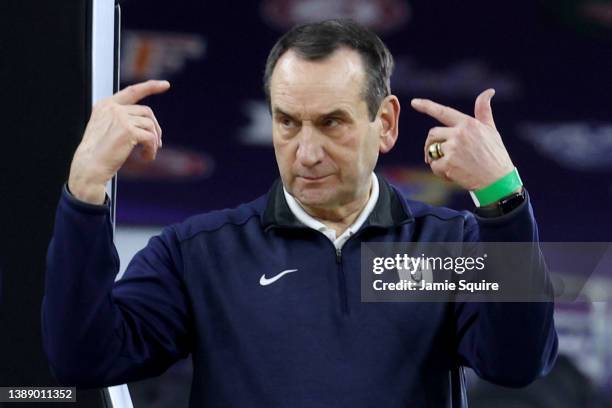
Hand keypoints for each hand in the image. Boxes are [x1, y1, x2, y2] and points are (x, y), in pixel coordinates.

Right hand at [68, 80, 169, 203]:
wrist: (89, 167)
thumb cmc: (98, 153)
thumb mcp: (107, 129)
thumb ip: (123, 120)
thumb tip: (149, 124)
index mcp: (106, 105)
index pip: (132, 91)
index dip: (150, 86)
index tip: (165, 84)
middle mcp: (113, 108)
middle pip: (147, 112)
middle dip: (155, 128)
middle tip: (157, 144)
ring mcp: (120, 117)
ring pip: (150, 125)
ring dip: (154, 141)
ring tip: (148, 154)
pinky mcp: (128, 130)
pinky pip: (150, 138)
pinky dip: (151, 149)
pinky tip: (146, 158)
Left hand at [410, 89, 513, 190]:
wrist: (498, 181)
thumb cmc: (495, 155)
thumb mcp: (491, 130)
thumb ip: (483, 111)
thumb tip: (489, 91)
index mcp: (468, 124)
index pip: (443, 112)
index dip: (427, 106)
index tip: (414, 102)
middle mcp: (459, 134)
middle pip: (433, 134)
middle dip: (432, 144)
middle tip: (437, 155)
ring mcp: (453, 149)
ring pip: (432, 150)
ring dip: (435, 158)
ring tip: (450, 165)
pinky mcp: (448, 164)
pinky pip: (434, 166)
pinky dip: (440, 171)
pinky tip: (453, 174)